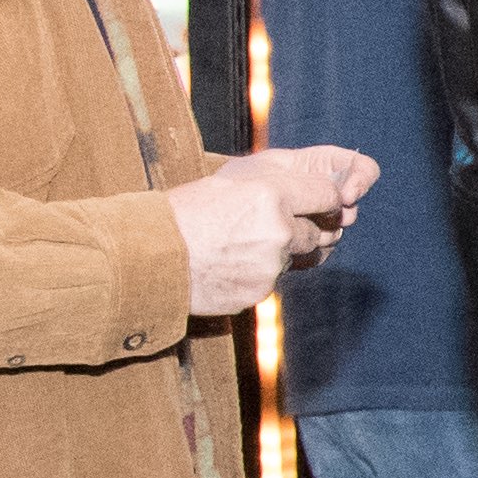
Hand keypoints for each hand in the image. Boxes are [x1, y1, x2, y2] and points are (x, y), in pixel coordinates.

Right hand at [169, 145, 373, 313]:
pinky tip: (229, 265)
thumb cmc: (182, 215)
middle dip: (302, 229)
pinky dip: (257, 274)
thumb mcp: (227, 184)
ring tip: (240, 245)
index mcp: (271, 194)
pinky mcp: (260, 292)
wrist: (148, 258)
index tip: (322, 203)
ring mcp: (271, 265)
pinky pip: (271, 280)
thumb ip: (272, 189)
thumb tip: (310, 193)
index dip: (327, 200)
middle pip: (316, 232)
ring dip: (279, 253)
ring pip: (293, 258)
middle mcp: (279, 230)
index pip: (328, 196)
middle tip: (274, 227)